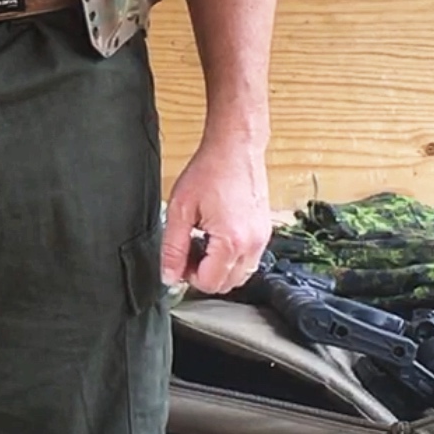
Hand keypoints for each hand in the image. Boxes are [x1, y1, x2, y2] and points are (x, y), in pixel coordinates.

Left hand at [161, 136, 271, 295]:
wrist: (235, 148)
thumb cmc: (210, 171)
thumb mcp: (181, 210)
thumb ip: (173, 248)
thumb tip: (169, 276)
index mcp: (231, 241)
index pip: (209, 283)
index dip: (189, 276)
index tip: (180, 259)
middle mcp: (252, 244)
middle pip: (227, 285)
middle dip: (205, 275)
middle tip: (189, 251)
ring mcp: (262, 239)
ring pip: (240, 275)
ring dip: (219, 269)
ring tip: (203, 243)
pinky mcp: (265, 232)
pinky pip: (249, 260)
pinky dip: (232, 258)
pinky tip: (217, 237)